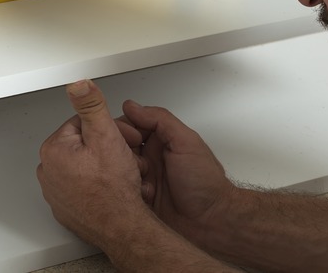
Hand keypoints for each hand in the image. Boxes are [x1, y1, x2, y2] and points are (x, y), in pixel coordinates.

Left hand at [36, 79, 151, 245]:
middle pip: (83, 145)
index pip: (82, 124)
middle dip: (106, 148)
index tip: (120, 140)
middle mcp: (49, 172)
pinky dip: (96, 187)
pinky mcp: (66, 209)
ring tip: (119, 176)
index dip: (107, 129)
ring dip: (103, 167)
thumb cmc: (114, 189)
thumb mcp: (106, 135)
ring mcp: (56, 193)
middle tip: (123, 160)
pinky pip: (82, 188)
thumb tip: (78, 84)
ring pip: (84, 167)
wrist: (122, 226)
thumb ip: (91, 106)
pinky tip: (111, 190)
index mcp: (54, 149)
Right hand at [120, 101, 237, 245]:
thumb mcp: (186, 143)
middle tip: (137, 163)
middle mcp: (148, 158)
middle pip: (118, 147)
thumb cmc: (205, 182)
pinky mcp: (137, 199)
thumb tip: (132, 106)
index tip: (129, 138)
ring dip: (125, 174)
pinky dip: (127, 192)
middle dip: (121, 153)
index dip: (123, 129)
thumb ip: (160, 120)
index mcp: (159, 141)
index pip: (129, 125)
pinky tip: (143, 196)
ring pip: (116, 169)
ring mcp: (141, 179)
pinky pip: (120, 191)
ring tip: (142, 181)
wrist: (211, 223)